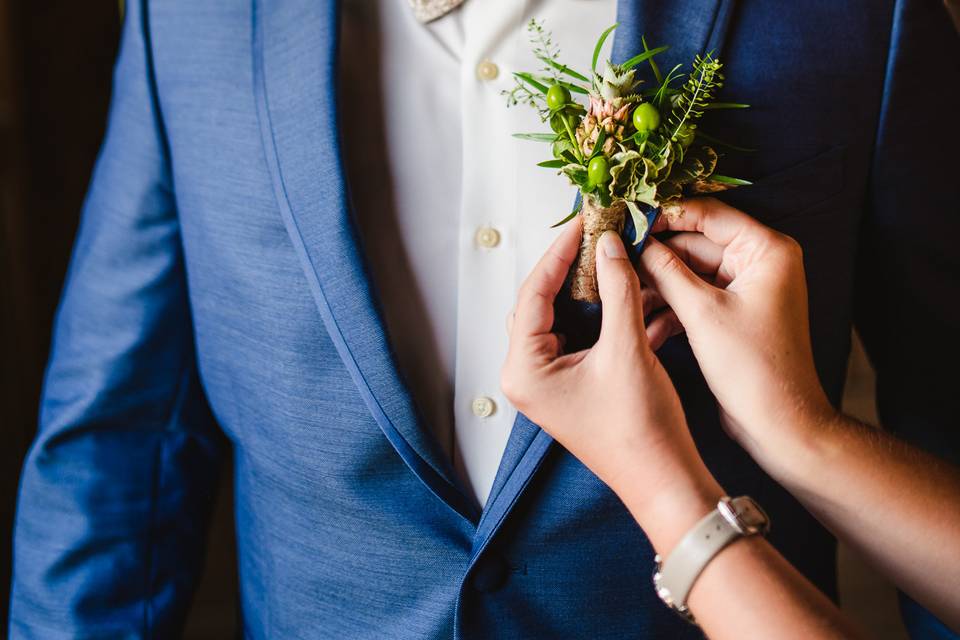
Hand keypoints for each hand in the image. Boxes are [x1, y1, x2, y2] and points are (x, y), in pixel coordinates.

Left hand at [501, 218, 721, 549]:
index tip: (584, 221)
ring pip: (563, 318)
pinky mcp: (571, 386)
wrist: (665, 481)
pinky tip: (627, 292)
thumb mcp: (627, 349)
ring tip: (613, 255)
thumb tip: (609, 243)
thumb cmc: (641, 427)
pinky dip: (603, 315)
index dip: (560, 252)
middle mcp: (527, 375)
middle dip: (572, 268)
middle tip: (597, 234)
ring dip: (590, 290)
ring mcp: (548, 382)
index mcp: (524, 369)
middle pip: (542, 303)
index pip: (533, 293)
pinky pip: (581, 337)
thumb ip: (616, 290)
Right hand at [637, 198, 836, 473]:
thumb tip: (635, 243)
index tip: (627, 219)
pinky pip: (695, 298)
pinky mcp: (732, 315)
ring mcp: (745, 290)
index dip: (665, 215)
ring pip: (690, 274)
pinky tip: (642, 324)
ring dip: (657, 286)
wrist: (779, 423)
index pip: (709, 215)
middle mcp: (759, 264)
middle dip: (655, 256)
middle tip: (615, 258)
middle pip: (696, 244)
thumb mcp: (701, 313)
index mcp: (766, 251)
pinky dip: (670, 309)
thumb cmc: (754, 369)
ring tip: (622, 295)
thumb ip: (666, 271)